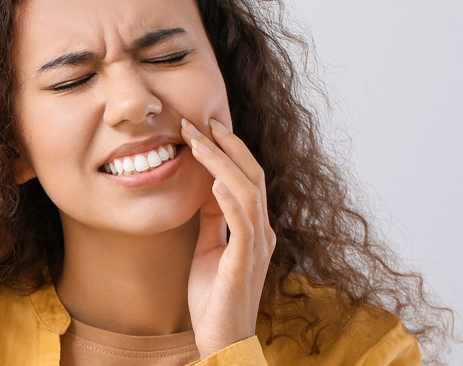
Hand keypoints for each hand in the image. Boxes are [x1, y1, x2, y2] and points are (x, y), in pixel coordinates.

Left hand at [180, 117, 274, 358]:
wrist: (222, 340)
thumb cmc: (214, 298)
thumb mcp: (209, 249)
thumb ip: (213, 220)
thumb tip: (206, 188)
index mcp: (254, 228)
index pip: (246, 178)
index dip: (229, 150)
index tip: (206, 126)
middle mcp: (261, 232)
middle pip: (251, 177)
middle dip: (227, 146)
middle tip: (201, 121)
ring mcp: (256, 247)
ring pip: (248, 193)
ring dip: (223, 164)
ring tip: (200, 142)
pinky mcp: (244, 264)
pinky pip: (243, 227)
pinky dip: (230, 201)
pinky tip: (215, 182)